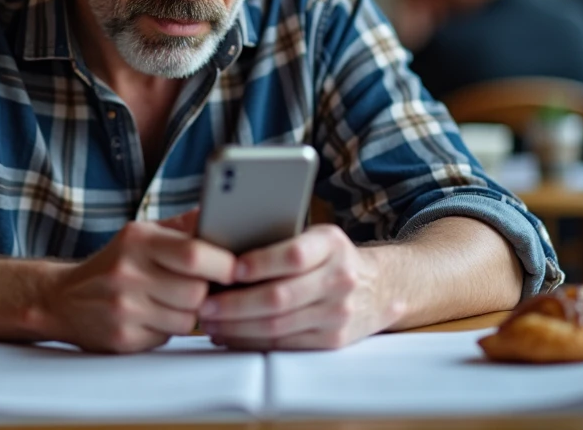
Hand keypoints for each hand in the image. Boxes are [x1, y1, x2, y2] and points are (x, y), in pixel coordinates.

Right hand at [42, 210, 236, 352]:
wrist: (63, 298)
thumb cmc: (115, 263)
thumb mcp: (143, 233)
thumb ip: (184, 226)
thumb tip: (223, 213)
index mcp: (138, 241)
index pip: (194, 255)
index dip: (224, 265)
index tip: (238, 268)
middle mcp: (128, 273)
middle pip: (196, 292)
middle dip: (207, 292)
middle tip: (204, 286)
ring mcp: (124, 308)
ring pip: (188, 319)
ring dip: (191, 313)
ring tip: (176, 300)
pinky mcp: (123, 338)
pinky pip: (169, 337)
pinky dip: (170, 328)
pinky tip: (156, 315)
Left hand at [198, 224, 396, 349]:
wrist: (378, 286)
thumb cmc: (330, 257)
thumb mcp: (316, 237)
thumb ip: (281, 241)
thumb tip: (225, 249)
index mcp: (332, 244)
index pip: (293, 256)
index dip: (259, 263)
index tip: (229, 269)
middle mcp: (339, 279)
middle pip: (279, 297)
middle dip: (235, 304)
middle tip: (204, 304)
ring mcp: (338, 313)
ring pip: (278, 326)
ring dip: (237, 327)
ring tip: (210, 323)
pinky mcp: (333, 340)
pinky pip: (285, 345)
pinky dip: (252, 342)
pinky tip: (231, 336)